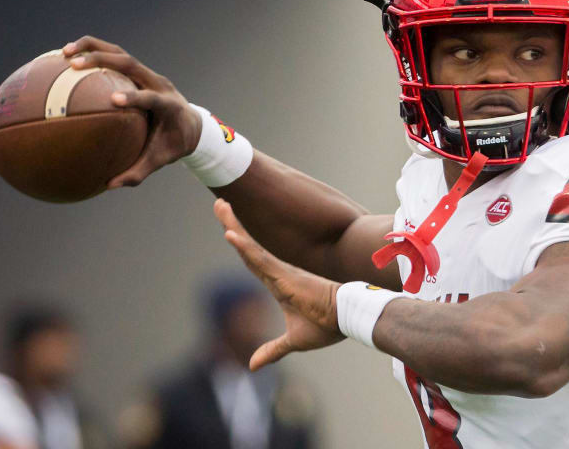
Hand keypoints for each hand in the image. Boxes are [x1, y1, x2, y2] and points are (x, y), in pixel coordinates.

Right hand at [62, 35, 202, 187]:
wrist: (192, 124)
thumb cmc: (174, 144)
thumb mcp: (161, 160)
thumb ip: (138, 172)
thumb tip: (110, 185)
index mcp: (168, 105)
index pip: (152, 97)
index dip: (135, 97)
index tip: (113, 101)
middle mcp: (159, 83)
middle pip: (131, 63)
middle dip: (102, 60)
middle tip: (72, 65)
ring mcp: (148, 74)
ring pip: (120, 53)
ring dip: (92, 48)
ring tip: (63, 52)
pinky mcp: (139, 72)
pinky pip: (115, 57)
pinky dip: (93, 53)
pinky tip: (66, 58)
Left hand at [213, 198, 344, 369]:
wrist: (349, 318)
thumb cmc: (327, 325)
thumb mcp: (293, 341)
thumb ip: (272, 350)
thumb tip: (253, 365)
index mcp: (279, 283)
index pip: (253, 260)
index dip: (241, 244)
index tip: (229, 227)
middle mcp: (278, 273)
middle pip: (248, 246)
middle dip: (233, 224)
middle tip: (219, 203)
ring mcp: (280, 272)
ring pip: (250, 247)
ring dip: (233, 226)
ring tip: (220, 205)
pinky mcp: (285, 275)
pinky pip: (260, 258)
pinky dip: (244, 246)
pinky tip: (230, 234)